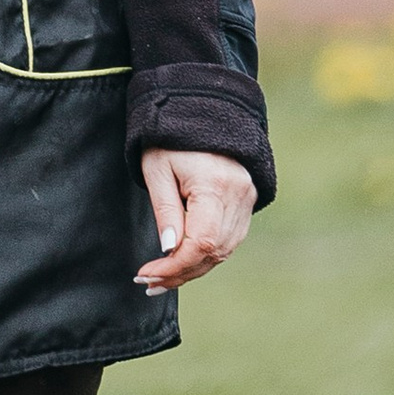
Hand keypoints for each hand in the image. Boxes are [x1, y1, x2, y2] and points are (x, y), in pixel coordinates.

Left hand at [136, 149, 255, 290]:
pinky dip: (207, 255)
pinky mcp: (247, 201)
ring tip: (162, 279)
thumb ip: (166, 212)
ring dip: (193, 269)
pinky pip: (229, 239)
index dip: (174, 266)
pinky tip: (184, 262)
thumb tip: (169, 251)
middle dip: (180, 273)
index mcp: (214, 184)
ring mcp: (246, 199)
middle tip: (149, 284)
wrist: (202, 110)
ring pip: (223, 250)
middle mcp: (238, 194)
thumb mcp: (157, 171)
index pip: (200, 242)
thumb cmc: (171, 139)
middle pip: (213, 251)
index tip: (146, 274)